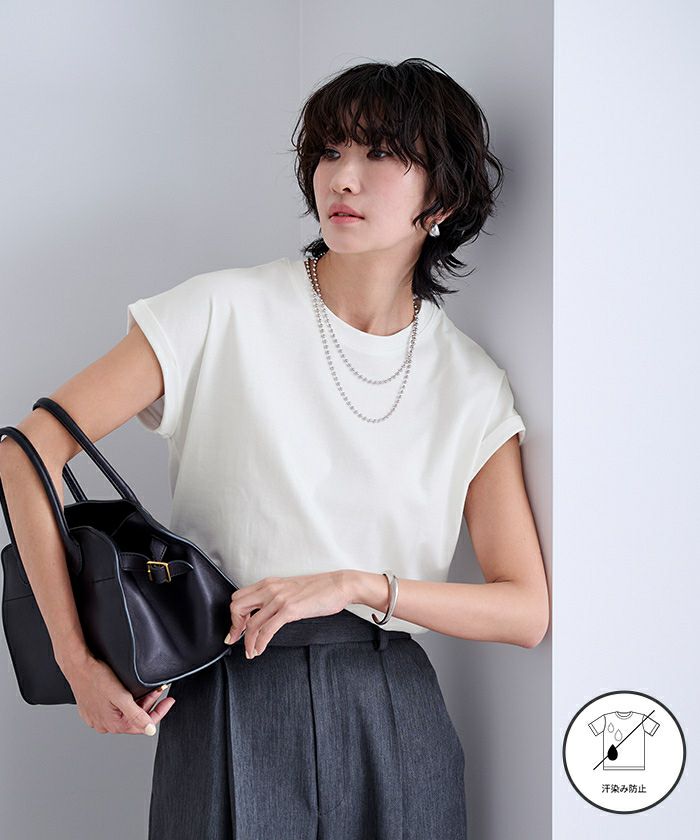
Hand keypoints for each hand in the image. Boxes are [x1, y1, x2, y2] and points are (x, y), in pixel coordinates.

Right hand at [66, 654, 175, 734]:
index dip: (159, 712)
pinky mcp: (92, 710)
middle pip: (134, 718)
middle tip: (159, 689)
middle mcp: (104, 725)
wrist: (77, 666)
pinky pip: (114, 709)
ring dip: (138, 702)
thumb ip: (136, 715)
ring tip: (148, 688)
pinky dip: (125, 702)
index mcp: (113, 724)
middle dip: (149, 704)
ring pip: (125, 713)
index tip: (169, 700)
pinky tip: (130, 692)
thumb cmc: (96, 678)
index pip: (143, 725)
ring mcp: (97, 718)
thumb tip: (150, 730)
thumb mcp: (121, 696)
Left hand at [224, 571, 353, 657]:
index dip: (234, 615)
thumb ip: (276, 597)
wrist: (339, 585)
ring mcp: (279, 599)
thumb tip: (265, 612)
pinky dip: (259, 643)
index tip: (237, 628)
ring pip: (251, 623)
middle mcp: (270, 589)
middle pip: (237, 607)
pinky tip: (259, 650)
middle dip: (235, 627)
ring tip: (250, 652)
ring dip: (247, 642)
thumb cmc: (319, 588)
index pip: (238, 597)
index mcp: (269, 583)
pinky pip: (266, 630)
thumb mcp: (290, 588)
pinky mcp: (290, 610)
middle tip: (238, 639)